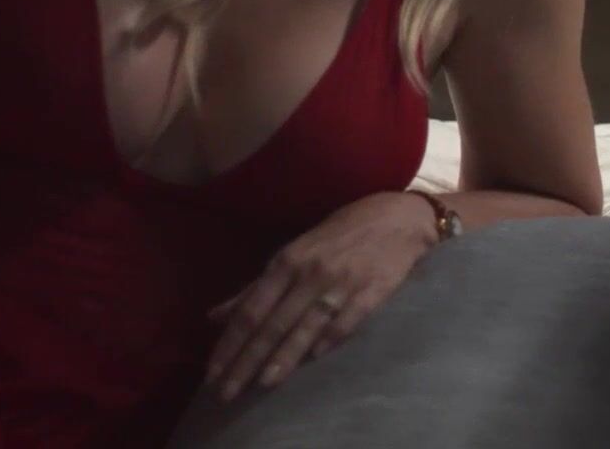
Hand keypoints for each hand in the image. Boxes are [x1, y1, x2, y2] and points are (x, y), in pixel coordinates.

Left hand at [204, 190, 438, 400]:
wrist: (398, 218)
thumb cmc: (340, 234)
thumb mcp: (294, 253)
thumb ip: (256, 288)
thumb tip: (215, 317)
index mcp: (288, 262)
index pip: (250, 310)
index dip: (229, 343)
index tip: (211, 373)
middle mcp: (310, 274)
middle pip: (272, 324)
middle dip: (246, 360)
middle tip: (226, 392)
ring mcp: (341, 284)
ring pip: (306, 326)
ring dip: (283, 357)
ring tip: (263, 384)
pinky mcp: (372, 292)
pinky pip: (346, 321)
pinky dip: (330, 340)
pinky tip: (314, 360)